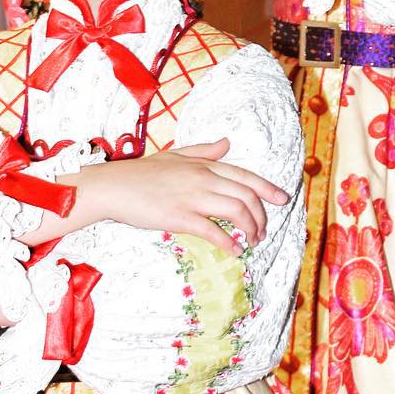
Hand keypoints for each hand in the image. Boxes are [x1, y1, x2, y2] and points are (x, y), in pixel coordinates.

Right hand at [80, 139, 289, 253]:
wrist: (111, 186)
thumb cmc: (141, 172)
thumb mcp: (175, 154)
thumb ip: (204, 150)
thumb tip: (227, 143)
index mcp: (203, 164)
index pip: (244, 175)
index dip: (267, 188)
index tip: (283, 199)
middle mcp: (203, 178)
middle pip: (246, 195)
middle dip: (261, 215)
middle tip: (263, 231)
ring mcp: (192, 197)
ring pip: (236, 211)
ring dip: (250, 228)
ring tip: (253, 241)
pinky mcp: (179, 217)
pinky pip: (213, 230)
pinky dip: (229, 242)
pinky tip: (235, 250)